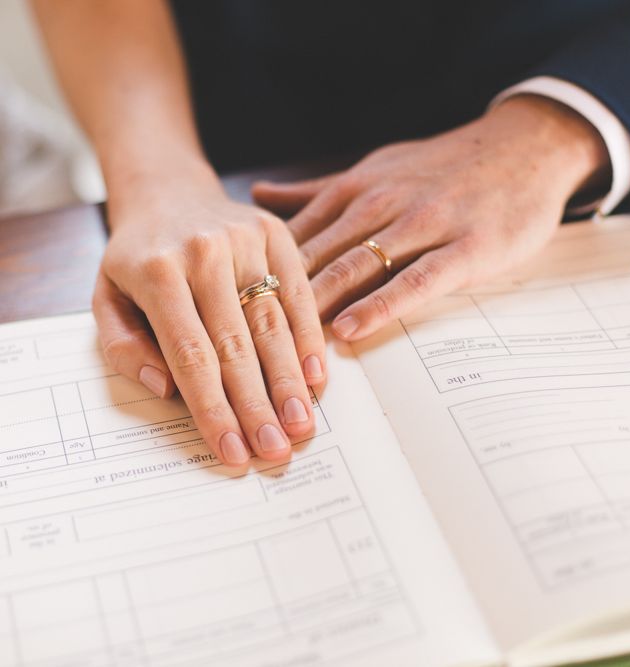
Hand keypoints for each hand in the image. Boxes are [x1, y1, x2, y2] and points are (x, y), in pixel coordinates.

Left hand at [93, 168, 325, 465]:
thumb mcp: (105, 297)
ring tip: (302, 423)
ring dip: (289, 379)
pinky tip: (316, 375)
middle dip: (257, 405)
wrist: (167, 192)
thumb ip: (124, 347)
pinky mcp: (276, 234)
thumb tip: (166, 389)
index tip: (231, 450)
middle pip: (236, 344)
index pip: (190, 354)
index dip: (212, 408)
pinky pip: (299, 292)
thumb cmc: (136, 256)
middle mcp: (204, 252)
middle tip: (276, 449)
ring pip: (273, 321)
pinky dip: (309, 337)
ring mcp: (245, 240)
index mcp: (156, 270)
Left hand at [252, 95, 609, 339]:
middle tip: (242, 347)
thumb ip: (317, 191)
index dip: (256, 278)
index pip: (294, 237)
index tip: (226, 315)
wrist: (525, 146)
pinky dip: (382, 304)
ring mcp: (424, 224)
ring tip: (283, 351)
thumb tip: (257, 196)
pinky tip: (353, 330)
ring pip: (357, 268)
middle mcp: (381, 204)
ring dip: (317, 308)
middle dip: (275, 303)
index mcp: (355, 189)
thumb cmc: (444, 167)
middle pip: (315, 258)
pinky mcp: (466, 247)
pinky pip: (416, 280)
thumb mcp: (376, 168)